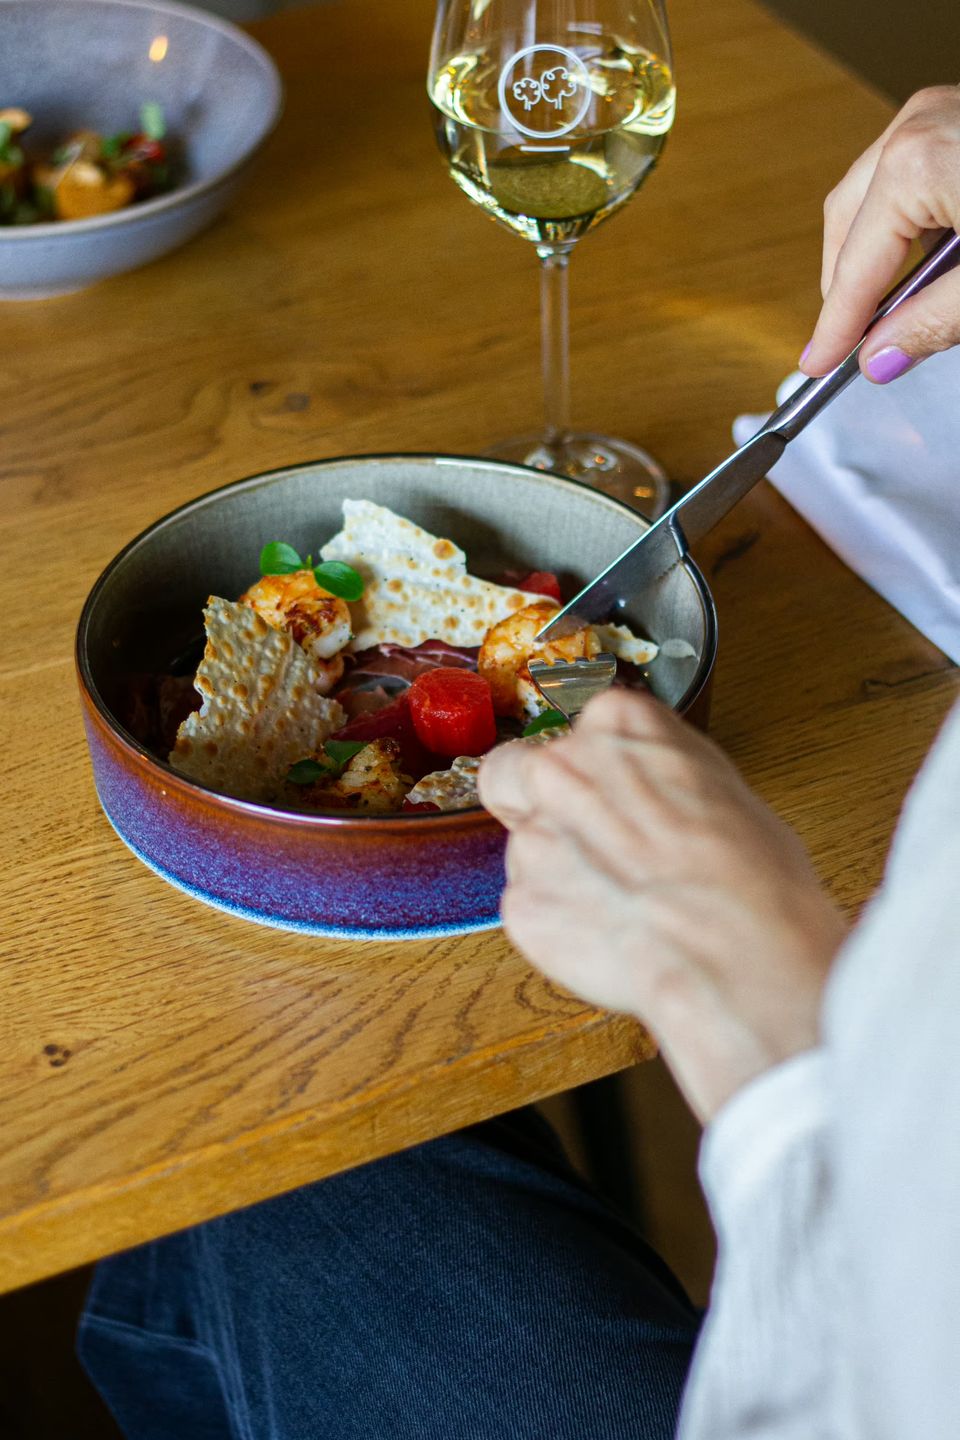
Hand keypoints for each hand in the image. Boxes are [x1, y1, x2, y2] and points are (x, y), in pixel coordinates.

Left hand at [478, 692, 847, 1122]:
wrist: (737, 952)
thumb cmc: (750, 876)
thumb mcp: (720, 787)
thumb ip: (659, 776)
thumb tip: (653, 794)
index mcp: (616, 724)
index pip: (572, 733)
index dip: (586, 774)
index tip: (606, 798)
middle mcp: (562, 768)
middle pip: (510, 774)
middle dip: (531, 806)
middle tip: (579, 845)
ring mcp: (534, 837)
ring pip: (525, 850)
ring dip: (557, 875)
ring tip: (620, 905)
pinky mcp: (522, 902)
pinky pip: (530, 908)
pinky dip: (559, 925)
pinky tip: (611, 935)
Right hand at [801, 86, 959, 383]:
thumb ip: (932, 323)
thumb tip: (877, 359)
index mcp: (914, 163)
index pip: (854, 269)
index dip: (834, 327)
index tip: (816, 367)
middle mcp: (915, 126)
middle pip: (844, 224)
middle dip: (846, 286)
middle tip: (850, 342)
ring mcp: (934, 114)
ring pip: (869, 198)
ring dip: (872, 253)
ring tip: (892, 303)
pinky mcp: (952, 117)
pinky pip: (902, 175)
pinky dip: (901, 222)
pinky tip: (926, 256)